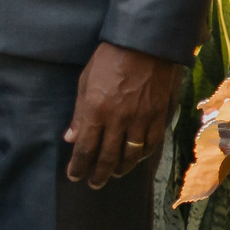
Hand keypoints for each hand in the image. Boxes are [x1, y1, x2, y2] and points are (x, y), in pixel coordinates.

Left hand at [64, 42, 181, 187]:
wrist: (144, 45)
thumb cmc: (108, 59)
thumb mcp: (85, 82)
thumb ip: (79, 113)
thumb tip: (70, 138)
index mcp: (96, 111)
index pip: (86, 148)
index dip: (79, 166)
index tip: (74, 176)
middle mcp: (118, 120)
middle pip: (108, 157)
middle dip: (99, 174)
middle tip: (93, 184)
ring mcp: (141, 120)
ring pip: (131, 155)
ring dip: (120, 169)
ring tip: (113, 175)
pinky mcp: (158, 116)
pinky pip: (150, 144)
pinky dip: (142, 156)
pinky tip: (135, 160)